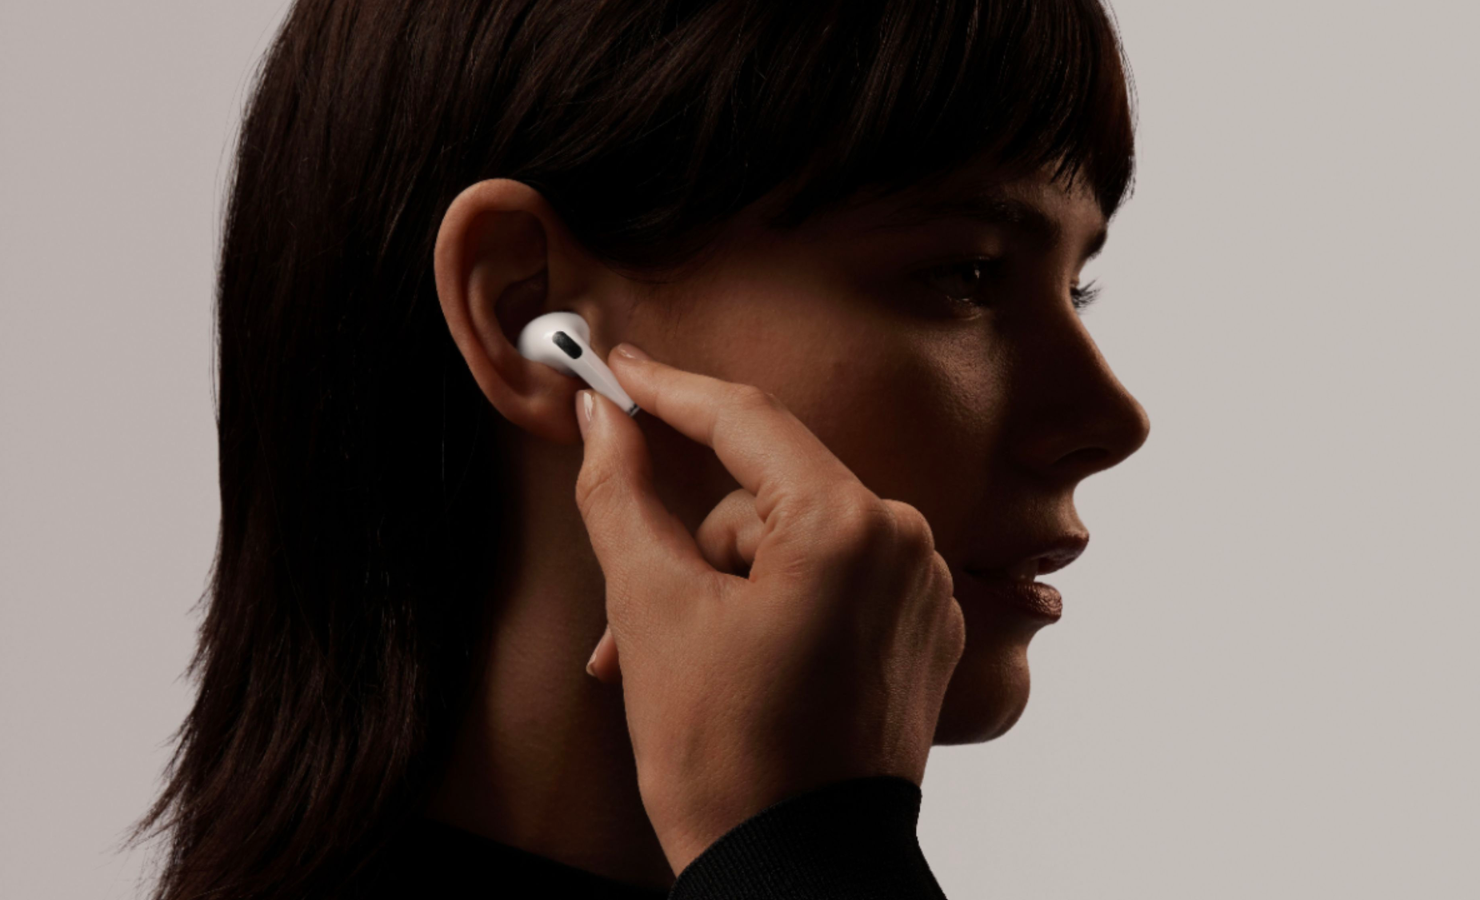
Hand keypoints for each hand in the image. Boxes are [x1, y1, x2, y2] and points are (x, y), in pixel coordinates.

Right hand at [573, 343, 964, 874]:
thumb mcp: (649, 610)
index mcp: (848, 526)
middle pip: (764, 496)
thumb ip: (619, 493)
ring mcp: (924, 593)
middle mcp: (906, 545)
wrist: (796, 877)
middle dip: (688, 549)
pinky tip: (732, 665)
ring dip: (722, 590)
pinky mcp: (923, 635)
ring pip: (791, 545)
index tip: (619, 369)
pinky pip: (832, 584)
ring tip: (676, 666)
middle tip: (631, 614)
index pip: (744, 421)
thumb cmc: (730, 760)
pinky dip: (774, 609)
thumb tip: (602, 419)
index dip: (668, 390)